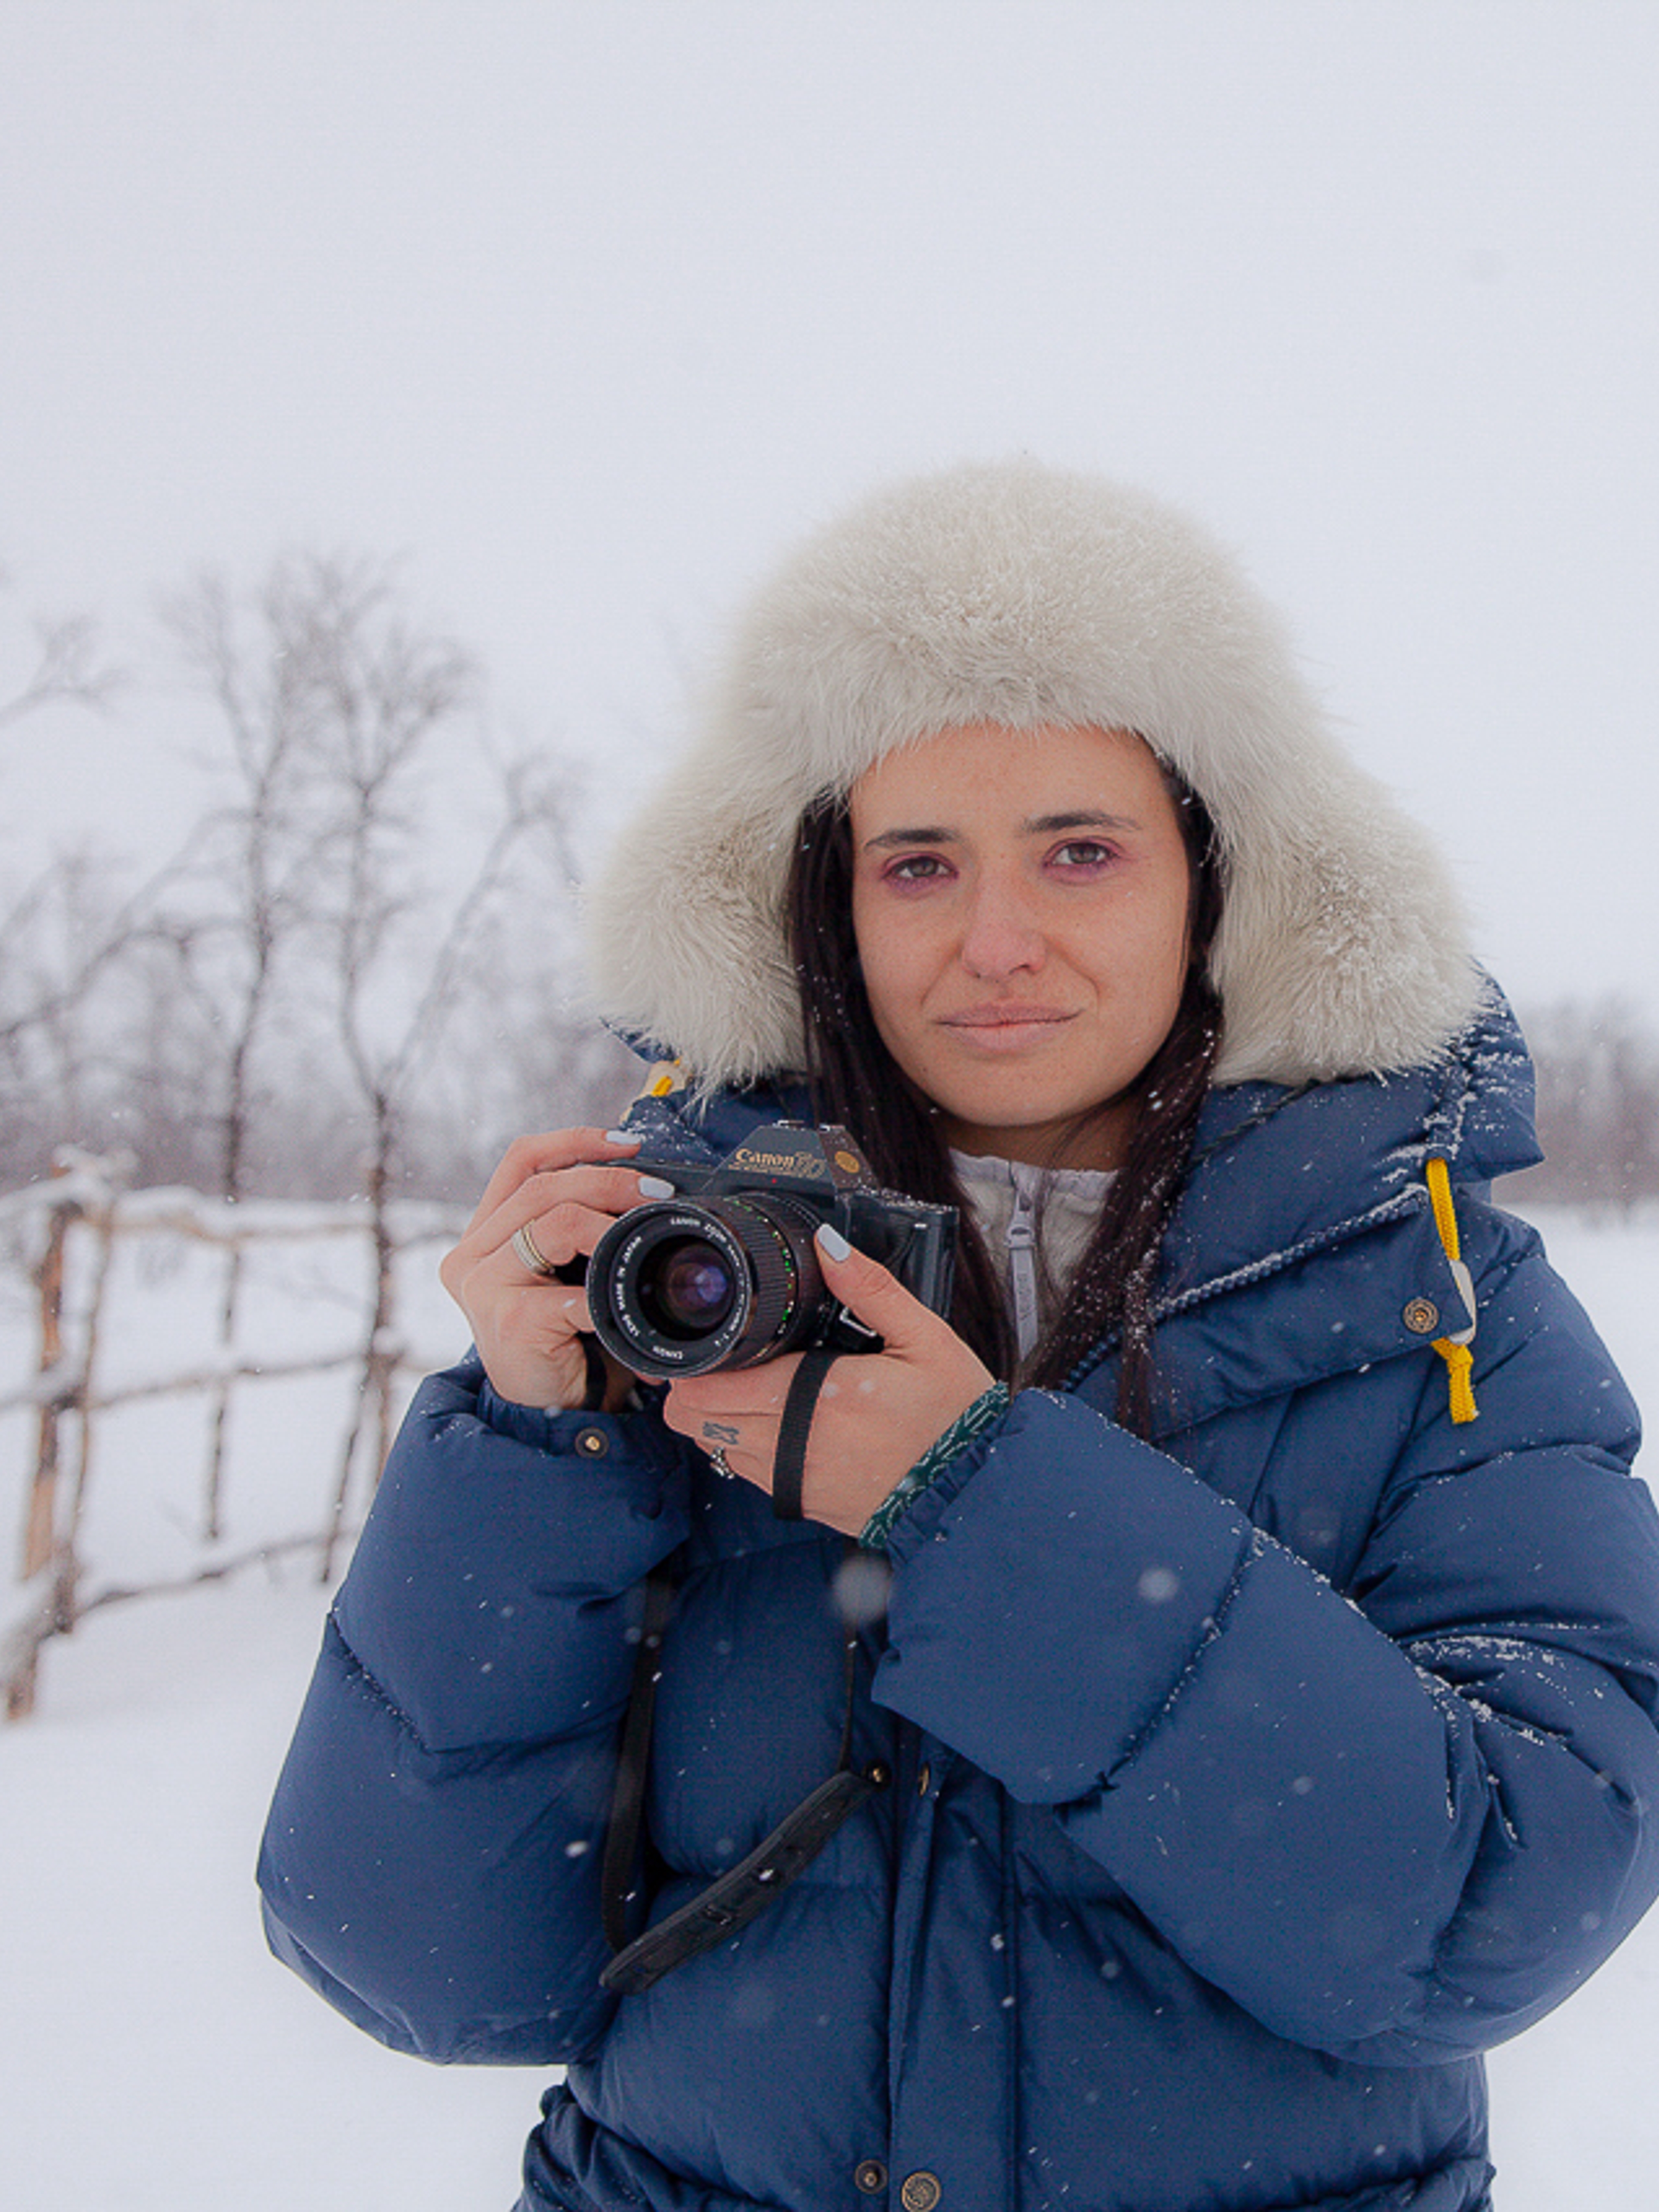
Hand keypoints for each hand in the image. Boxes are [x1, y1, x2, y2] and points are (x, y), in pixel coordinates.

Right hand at [439, 1128, 658, 1410]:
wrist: (544, 1412)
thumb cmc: (562, 1338)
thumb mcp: (563, 1273)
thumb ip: (577, 1230)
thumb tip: (643, 1186)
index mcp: (486, 1233)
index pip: (522, 1161)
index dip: (574, 1140)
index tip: (627, 1142)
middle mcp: (473, 1255)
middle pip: (541, 1187)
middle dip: (606, 1180)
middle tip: (654, 1192)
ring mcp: (484, 1288)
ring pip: (550, 1224)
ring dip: (607, 1223)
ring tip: (643, 1234)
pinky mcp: (507, 1322)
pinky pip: (568, 1292)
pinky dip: (606, 1294)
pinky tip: (625, 1303)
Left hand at [660, 1226, 994, 1536]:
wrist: (975, 1490)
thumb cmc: (954, 1415)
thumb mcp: (924, 1338)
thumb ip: (870, 1289)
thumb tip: (828, 1245)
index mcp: (822, 1396)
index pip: (716, 1387)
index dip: (696, 1364)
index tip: (711, 1342)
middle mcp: (798, 1443)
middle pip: (697, 1420)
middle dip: (694, 1387)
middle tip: (720, 1360)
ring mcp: (796, 1479)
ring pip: (714, 1450)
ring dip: (714, 1418)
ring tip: (745, 1387)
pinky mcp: (804, 1502)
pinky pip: (747, 1474)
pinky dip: (742, 1447)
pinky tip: (773, 1421)